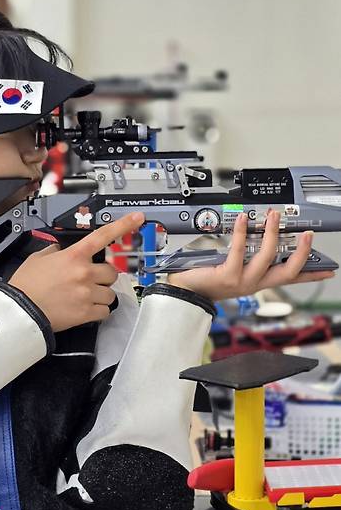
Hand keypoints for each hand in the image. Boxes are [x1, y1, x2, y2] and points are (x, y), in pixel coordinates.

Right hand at [9, 212, 144, 331]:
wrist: (21, 311)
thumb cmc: (26, 286)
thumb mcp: (38, 259)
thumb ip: (54, 252)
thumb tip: (61, 251)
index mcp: (73, 256)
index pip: (102, 236)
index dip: (123, 225)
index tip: (137, 217)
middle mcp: (84, 273)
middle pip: (111, 272)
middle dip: (103, 277)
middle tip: (90, 281)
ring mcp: (87, 293)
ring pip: (110, 293)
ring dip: (101, 295)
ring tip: (85, 298)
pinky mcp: (86, 313)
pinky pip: (105, 311)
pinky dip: (98, 311)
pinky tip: (86, 310)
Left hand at [167, 210, 335, 301]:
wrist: (183, 292)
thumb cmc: (204, 279)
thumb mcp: (232, 270)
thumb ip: (246, 258)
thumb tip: (256, 235)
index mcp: (257, 282)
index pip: (289, 279)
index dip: (310, 275)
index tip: (329, 270)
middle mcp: (253, 284)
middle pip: (287, 272)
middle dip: (301, 253)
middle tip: (307, 234)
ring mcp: (241, 281)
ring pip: (267, 257)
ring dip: (273, 234)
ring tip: (274, 216)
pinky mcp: (227, 275)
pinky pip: (239, 250)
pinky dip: (243, 232)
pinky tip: (244, 220)